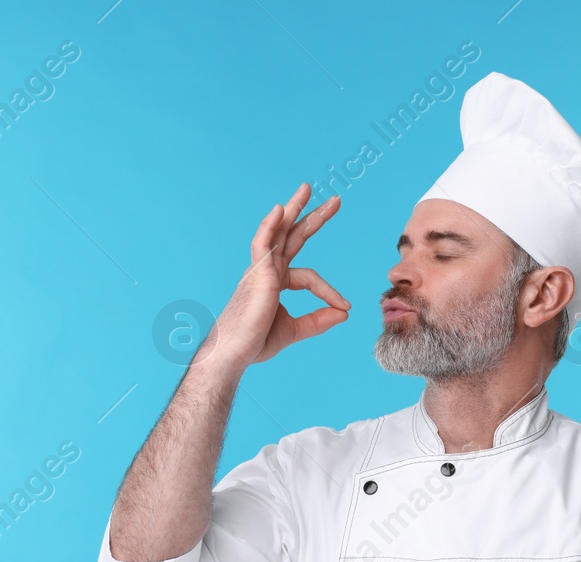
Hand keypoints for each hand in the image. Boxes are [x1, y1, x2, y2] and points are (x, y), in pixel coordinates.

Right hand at [197, 182, 349, 370]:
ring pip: (279, 231)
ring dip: (294, 209)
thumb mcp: (294, 330)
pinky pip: (262, 242)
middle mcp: (268, 270)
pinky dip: (270, 225)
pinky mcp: (257, 273)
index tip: (344, 305)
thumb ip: (319, 320)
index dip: (329, 291)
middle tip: (335, 200)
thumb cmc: (256, 342)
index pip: (309, 277)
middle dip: (313, 218)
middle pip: (293, 236)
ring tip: (308, 188)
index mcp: (276, 282)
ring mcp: (261, 269)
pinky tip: (281, 209)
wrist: (235, 353)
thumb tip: (344, 313)